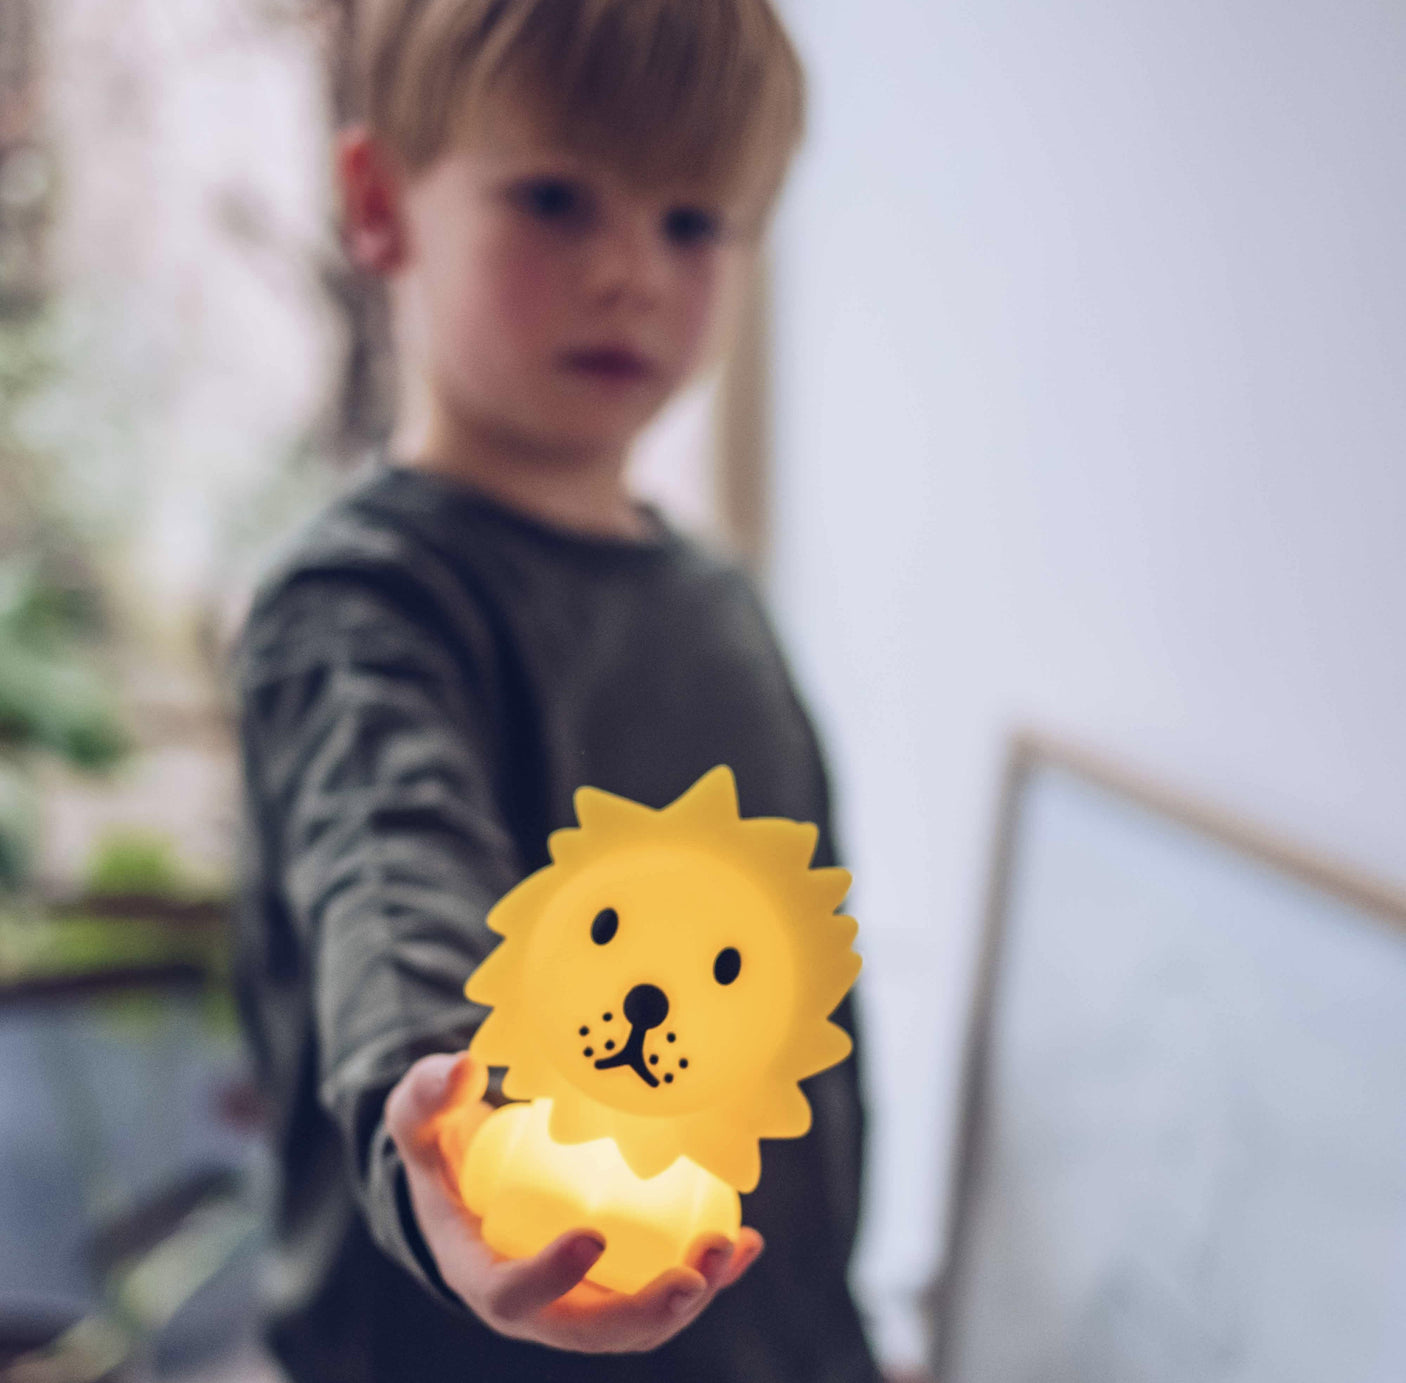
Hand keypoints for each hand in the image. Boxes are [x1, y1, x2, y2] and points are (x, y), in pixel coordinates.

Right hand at [385, 1051, 764, 1352]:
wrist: (471, 1175)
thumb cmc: (445, 1144)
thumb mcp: (422, 1119)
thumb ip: (428, 1095)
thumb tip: (464, 1068)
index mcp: (480, 1273)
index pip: (511, 1295)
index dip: (550, 1277)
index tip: (592, 1235)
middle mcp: (535, 1305)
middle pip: (590, 1329)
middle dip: (645, 1311)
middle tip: (693, 1273)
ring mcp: (581, 1298)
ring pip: (637, 1321)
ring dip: (689, 1296)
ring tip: (728, 1249)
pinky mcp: (617, 1282)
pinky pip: (665, 1287)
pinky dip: (710, 1274)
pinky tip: (747, 1243)